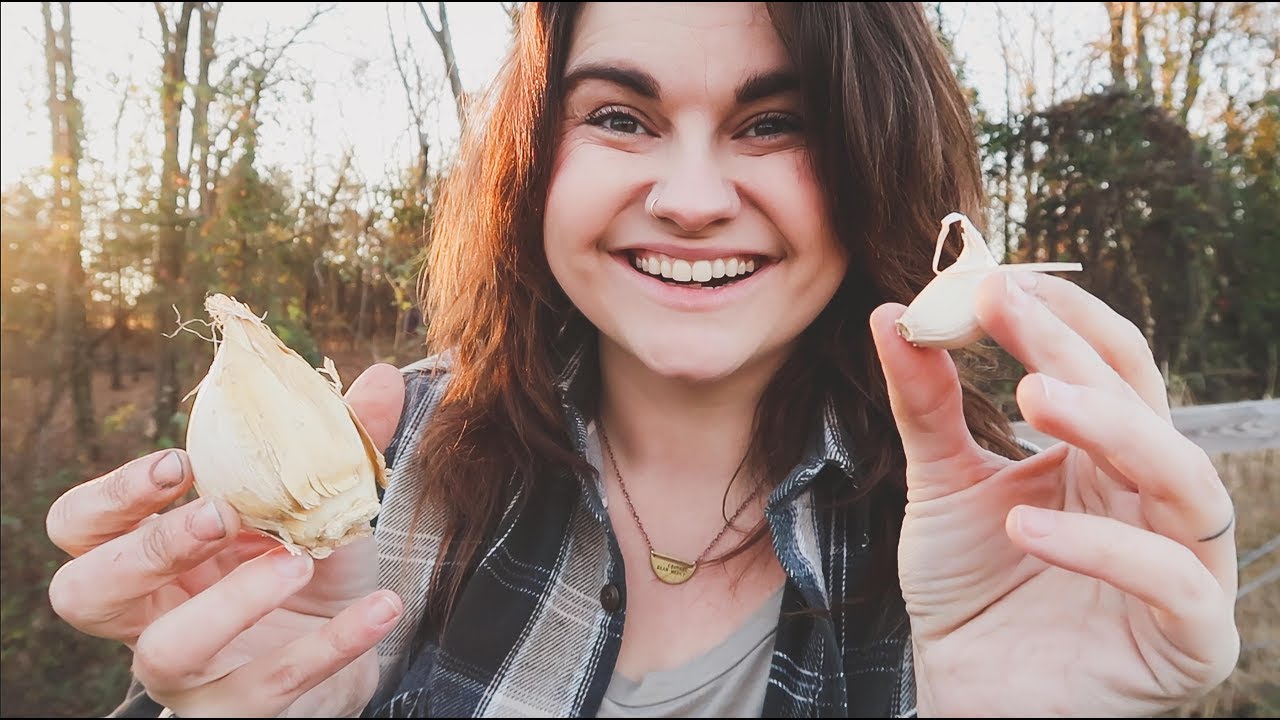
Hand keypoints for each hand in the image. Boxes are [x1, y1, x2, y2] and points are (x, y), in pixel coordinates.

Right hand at [45, 364, 406, 717]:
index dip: (112, 497)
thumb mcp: (321, 505)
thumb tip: (383, 377)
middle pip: (86, 591)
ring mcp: (190, 677)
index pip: (80, 527)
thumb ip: (340, 446)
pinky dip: (331, 644)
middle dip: (148, 545)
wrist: (353, 652)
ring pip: (165, 652)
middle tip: (219, 514)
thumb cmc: (310, 572)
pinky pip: (272, 687)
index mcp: (152, 558)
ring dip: (230, 601)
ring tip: (297, 561)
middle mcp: (150, 618)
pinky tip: (381, 607)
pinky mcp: (240, 715)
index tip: (180, 464)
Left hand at [870, 272, 1238, 716]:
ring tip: (1029, 400)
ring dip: (1112, 428)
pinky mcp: (1188, 641)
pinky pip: (1173, 582)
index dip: (1059, 320)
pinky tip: (1025, 528)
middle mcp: (1154, 501)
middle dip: (1075, 353)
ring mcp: (1183, 569)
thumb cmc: (968, 591)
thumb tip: (893, 314)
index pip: (1108, 367)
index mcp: (1108, 458)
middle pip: (1144, 406)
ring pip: (1185, 480)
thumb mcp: (940, 486)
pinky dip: (1104, 549)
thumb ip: (926, 407)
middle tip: (1005, 310)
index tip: (991, 280)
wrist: (963, 690)